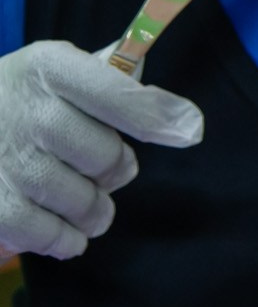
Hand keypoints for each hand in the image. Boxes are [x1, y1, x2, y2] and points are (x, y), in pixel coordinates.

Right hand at [0, 40, 203, 258]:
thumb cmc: (25, 97)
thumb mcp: (60, 70)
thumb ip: (112, 84)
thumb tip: (177, 117)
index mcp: (50, 67)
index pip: (116, 93)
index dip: (156, 116)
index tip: (190, 131)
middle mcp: (27, 108)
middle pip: (102, 154)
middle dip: (117, 171)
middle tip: (112, 172)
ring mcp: (4, 155)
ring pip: (77, 198)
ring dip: (95, 211)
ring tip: (93, 208)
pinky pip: (40, 231)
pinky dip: (62, 239)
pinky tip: (69, 235)